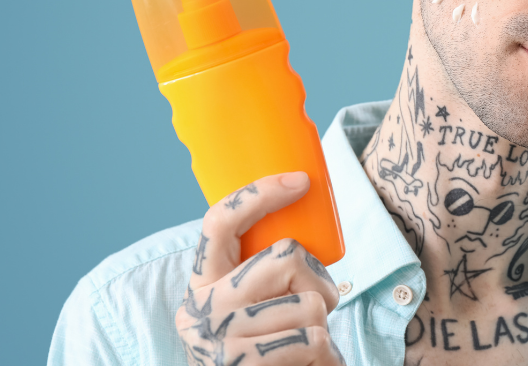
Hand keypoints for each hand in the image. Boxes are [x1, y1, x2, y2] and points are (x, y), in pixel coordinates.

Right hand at [176, 173, 343, 365]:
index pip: (219, 221)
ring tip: (309, 344)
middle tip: (320, 306)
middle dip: (318, 280)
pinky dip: (327, 354)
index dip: (259, 193)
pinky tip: (312, 364)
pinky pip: (312, 339)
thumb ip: (261, 272)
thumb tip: (305, 204)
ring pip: (309, 303)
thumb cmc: (266, 346)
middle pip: (285, 257)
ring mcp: (219, 342)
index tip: (300, 181)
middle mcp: (200, 310)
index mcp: (201, 283)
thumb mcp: (250, 304)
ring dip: (323, 324)